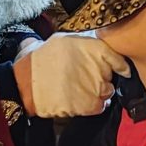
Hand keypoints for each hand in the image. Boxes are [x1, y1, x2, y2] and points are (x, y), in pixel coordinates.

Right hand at [15, 33, 129, 116]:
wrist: (25, 84)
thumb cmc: (38, 59)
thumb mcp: (59, 39)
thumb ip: (79, 41)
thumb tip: (87, 39)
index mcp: (93, 47)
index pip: (118, 58)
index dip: (119, 65)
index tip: (120, 69)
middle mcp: (98, 67)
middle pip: (110, 76)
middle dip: (101, 77)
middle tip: (86, 77)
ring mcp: (95, 87)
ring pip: (107, 92)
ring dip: (98, 91)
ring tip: (82, 89)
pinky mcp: (89, 105)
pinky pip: (100, 106)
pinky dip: (94, 105)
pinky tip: (81, 100)